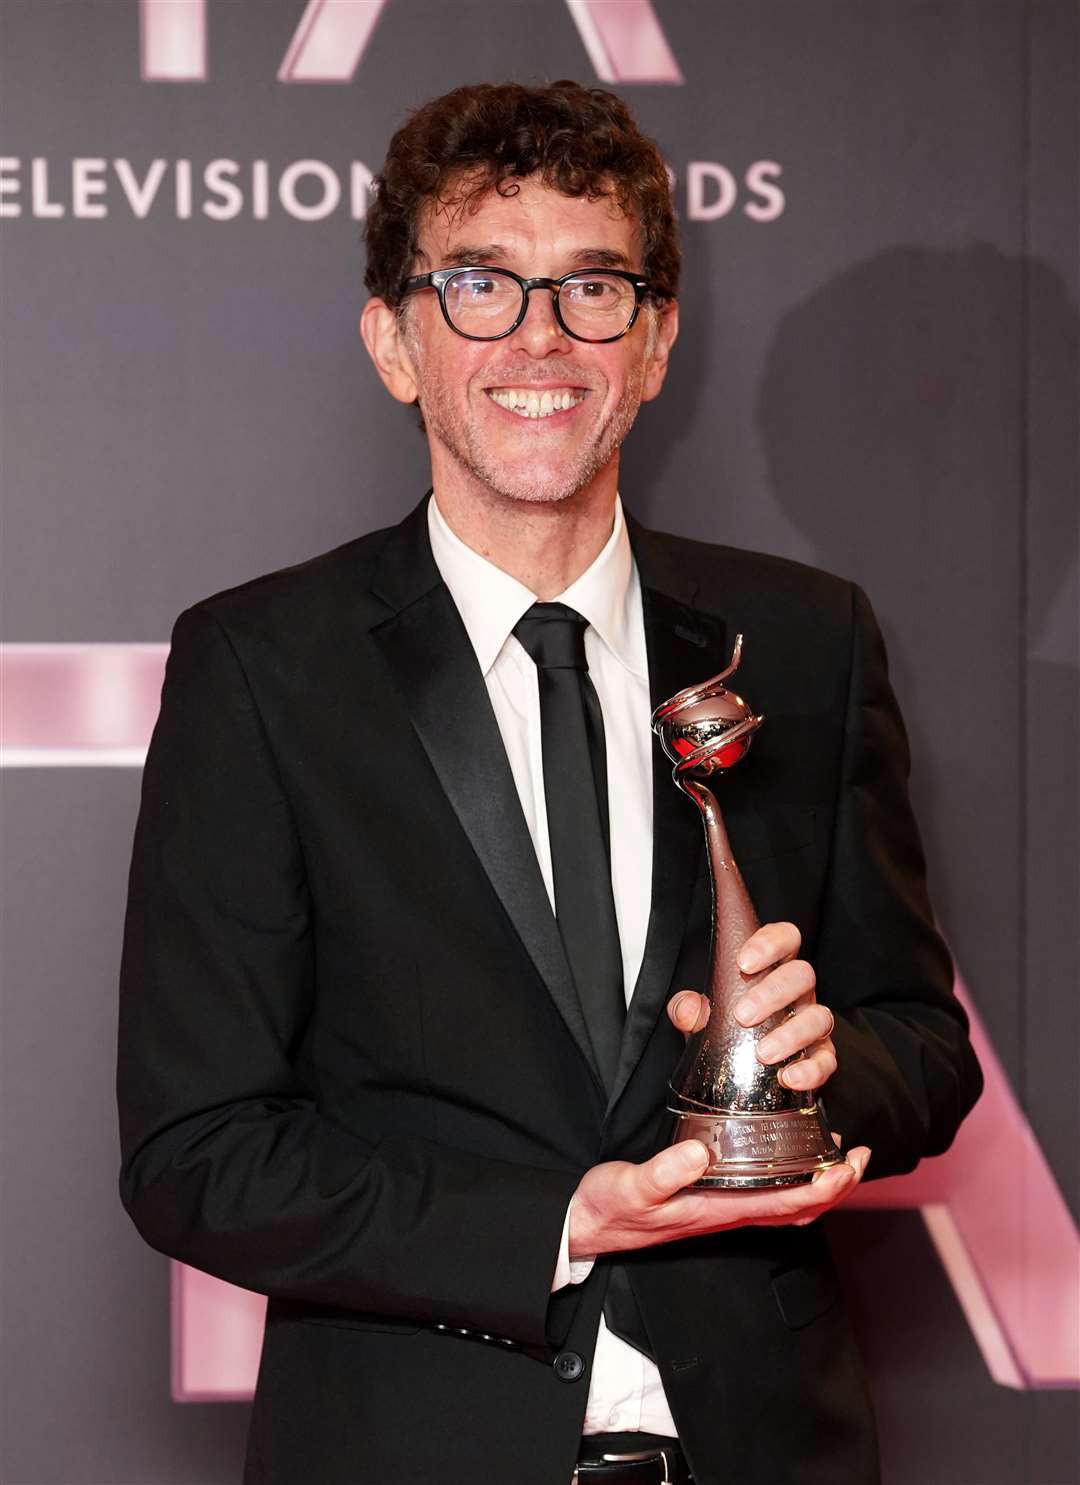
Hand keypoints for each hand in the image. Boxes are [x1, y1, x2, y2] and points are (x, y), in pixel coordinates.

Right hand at [568, 1138, 869, 1257]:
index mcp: (719, 1211)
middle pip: (799, 1209)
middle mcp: (729, 1214)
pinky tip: (785, 1152)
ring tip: (833, 1149)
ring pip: (785, 1203)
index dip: (825, 1187)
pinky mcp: (711, 1200)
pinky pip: (764, 1194)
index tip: (848, 1162)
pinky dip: (788, 1177)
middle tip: (857, 1153)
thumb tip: (700, 1151)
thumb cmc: (610, 1207)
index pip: (788, 1205)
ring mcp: (722, 1210)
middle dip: (835, 1185)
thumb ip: (663, 1172)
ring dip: (817, 1182)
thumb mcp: (631, 1187)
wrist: (589, 1227)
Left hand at [666, 920, 836, 1094]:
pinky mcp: (820, 1056)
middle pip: (802, 975)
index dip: (769, 944)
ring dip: (792, 1035)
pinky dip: (811, 1070)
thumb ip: (689, 1008)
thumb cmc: (725, 1029)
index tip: (743, 962)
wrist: (736, 1071)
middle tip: (743, 1016)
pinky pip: (826, 1061)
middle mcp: (798, 992)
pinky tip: (788, 1078)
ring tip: (763, 1054)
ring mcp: (812, 1023)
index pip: (784, 939)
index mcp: (773, 969)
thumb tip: (687, 1009)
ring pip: (819, 1017)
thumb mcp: (702, 1016)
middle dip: (773, 993)